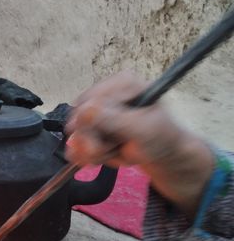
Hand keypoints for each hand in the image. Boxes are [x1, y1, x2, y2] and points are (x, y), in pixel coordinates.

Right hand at [65, 70, 213, 217]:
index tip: (99, 144)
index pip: (88, 101)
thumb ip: (114, 120)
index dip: (88, 125)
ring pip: (76, 135)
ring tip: (116, 151)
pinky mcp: (91, 128)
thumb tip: (85, 111)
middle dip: (93, 142)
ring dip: (94, 151)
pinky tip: (107, 155)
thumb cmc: (161, 137)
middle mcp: (106, 94)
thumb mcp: (142, 129)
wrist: (164, 154)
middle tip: (112, 149)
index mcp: (121, 83)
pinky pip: (76, 145)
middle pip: (77, 118)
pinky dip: (89, 156)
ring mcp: (97, 112)